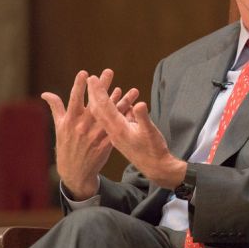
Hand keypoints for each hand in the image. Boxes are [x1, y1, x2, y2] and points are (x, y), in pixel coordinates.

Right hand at [42, 70, 138, 199]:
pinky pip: (116, 128)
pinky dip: (124, 118)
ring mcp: (94, 135)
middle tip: (109, 72)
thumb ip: (56, 108)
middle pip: (94, 103)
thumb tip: (45, 93)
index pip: (74, 100)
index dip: (79, 86)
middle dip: (102, 87)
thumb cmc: (65, 146)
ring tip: (130, 89)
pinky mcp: (105, 144)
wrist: (75, 173)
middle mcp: (82, 127)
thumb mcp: (59, 128)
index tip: (85, 73)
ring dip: (121, 101)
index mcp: (70, 121)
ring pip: (109, 115)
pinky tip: (132, 108)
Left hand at [85, 69, 186, 188]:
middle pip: (100, 109)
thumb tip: (139, 104)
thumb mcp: (151, 133)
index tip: (92, 78)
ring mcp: (117, 134)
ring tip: (112, 87)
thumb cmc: (154, 150)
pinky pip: (116, 119)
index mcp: (118, 129)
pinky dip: (118, 109)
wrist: (156, 168)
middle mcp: (114, 131)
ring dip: (108, 100)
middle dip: (97, 93)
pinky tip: (125, 103)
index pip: (104, 107)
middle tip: (93, 78)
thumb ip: (143, 118)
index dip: (98, 92)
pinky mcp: (122, 136)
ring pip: (108, 114)